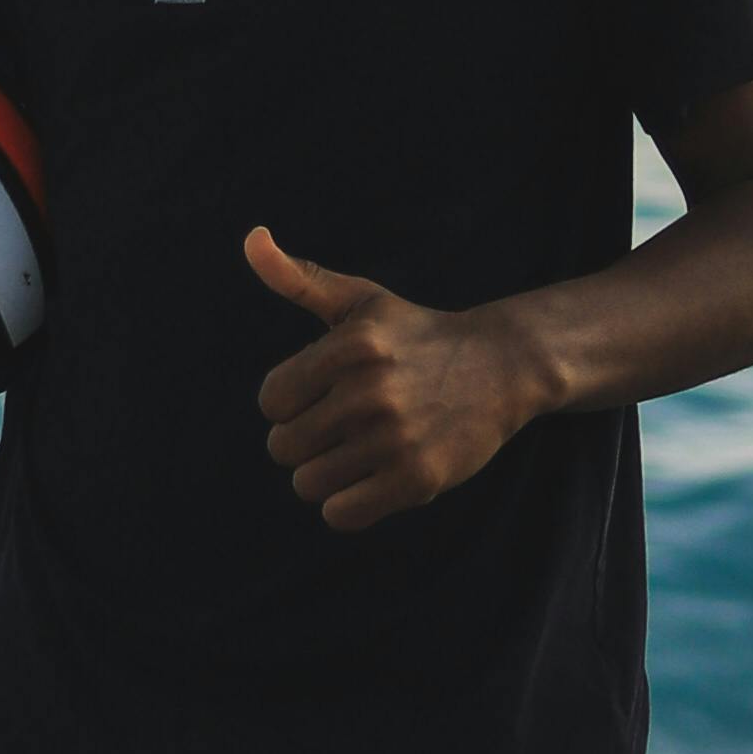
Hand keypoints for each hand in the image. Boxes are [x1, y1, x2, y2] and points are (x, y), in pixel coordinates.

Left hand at [245, 226, 540, 532]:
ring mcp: (394, 439)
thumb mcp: (361, 301)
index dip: (290, 404)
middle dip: (305, 442)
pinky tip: (370, 481)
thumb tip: (251, 238)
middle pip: (283, 448)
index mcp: (349, 347)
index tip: (322, 395)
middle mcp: (369, 392)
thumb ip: (299, 278)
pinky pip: (341, 515)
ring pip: (307, 485)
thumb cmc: (417, 335)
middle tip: (342, 428)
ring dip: (326, 475)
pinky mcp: (417, 480)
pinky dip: (346, 505)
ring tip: (358, 453)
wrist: (501, 368)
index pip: (271, 401)